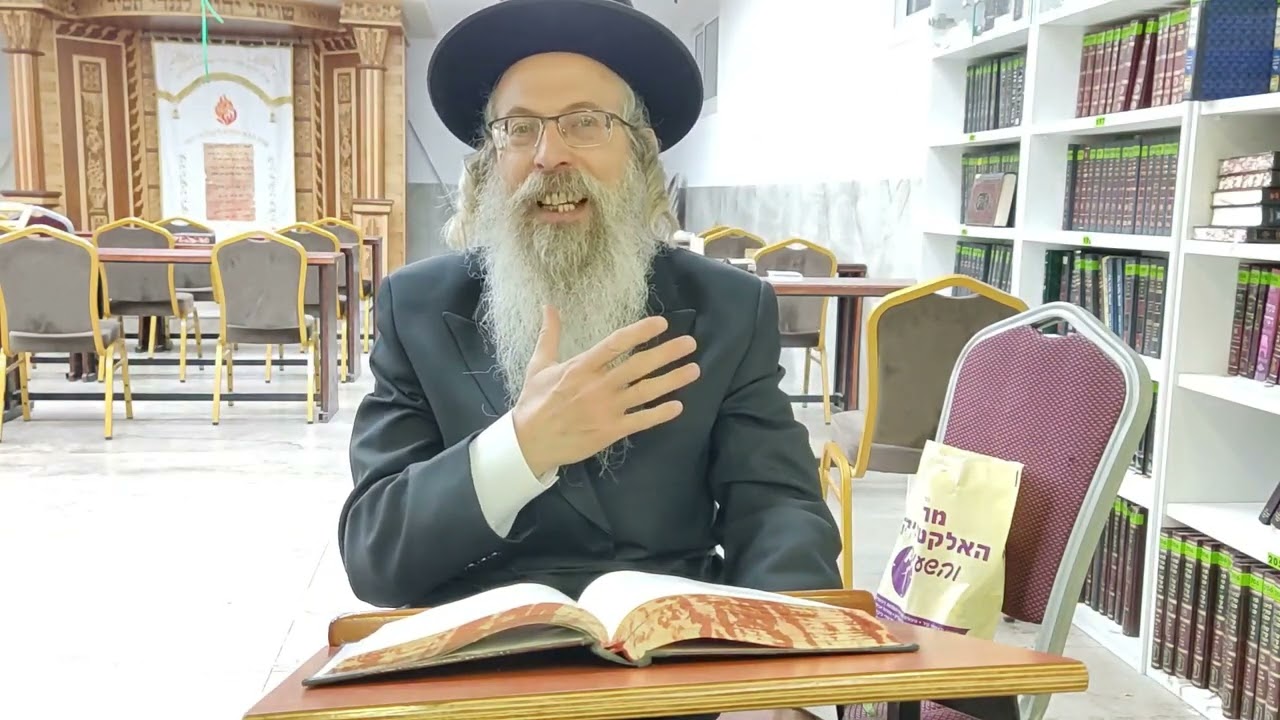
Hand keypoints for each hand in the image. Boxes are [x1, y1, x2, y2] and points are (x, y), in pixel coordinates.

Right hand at [512, 305, 699, 475]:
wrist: (529, 442)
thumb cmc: (534, 402)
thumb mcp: (538, 364)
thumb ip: (549, 335)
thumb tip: (549, 306)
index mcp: (582, 366)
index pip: (616, 343)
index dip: (641, 331)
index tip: (662, 323)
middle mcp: (598, 385)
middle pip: (639, 365)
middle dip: (667, 353)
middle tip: (691, 343)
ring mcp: (607, 409)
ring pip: (646, 391)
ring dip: (672, 380)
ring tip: (694, 370)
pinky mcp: (610, 430)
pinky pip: (641, 420)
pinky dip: (660, 413)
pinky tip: (678, 406)